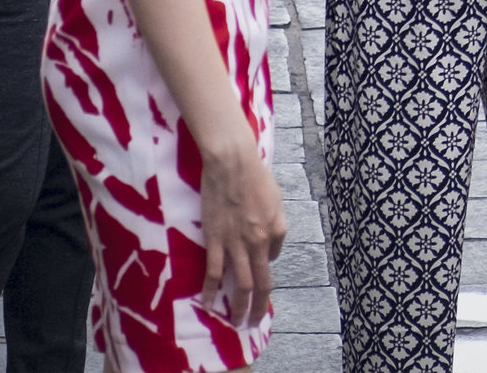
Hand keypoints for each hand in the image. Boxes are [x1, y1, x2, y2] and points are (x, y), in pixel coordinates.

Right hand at [193, 130, 286, 329]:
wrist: (232, 163)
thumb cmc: (255, 176)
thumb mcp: (276, 199)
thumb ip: (275, 223)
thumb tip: (270, 246)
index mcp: (277, 230)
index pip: (273, 259)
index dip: (265, 268)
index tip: (257, 275)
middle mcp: (260, 241)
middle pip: (261, 282)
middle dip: (258, 306)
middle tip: (253, 321)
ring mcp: (237, 243)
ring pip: (241, 283)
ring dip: (239, 306)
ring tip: (237, 322)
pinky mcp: (215, 241)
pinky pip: (215, 272)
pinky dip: (212, 291)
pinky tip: (209, 305)